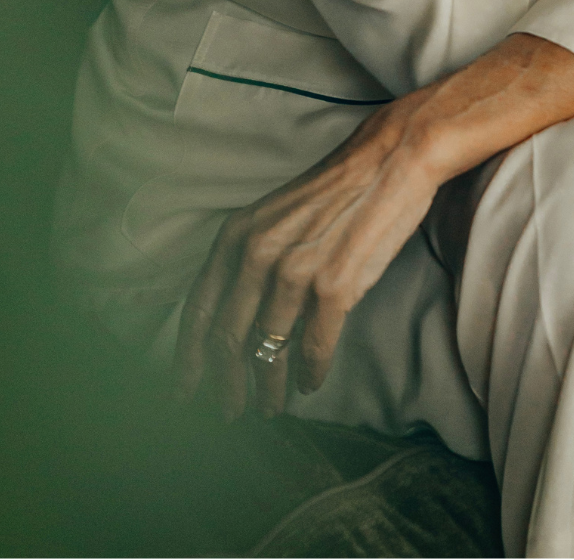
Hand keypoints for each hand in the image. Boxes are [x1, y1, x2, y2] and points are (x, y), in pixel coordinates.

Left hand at [173, 103, 437, 418]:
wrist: (390, 160)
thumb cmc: (336, 189)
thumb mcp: (275, 215)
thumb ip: (251, 258)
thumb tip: (241, 312)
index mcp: (237, 235)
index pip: (200, 310)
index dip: (188, 358)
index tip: (183, 391)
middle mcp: (258, 255)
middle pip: (228, 340)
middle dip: (225, 385)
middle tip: (231, 412)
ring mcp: (295, 273)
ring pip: (269, 351)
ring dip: (268, 388)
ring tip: (271, 405)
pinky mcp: (335, 287)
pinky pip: (313, 348)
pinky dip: (310, 373)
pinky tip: (310, 382)